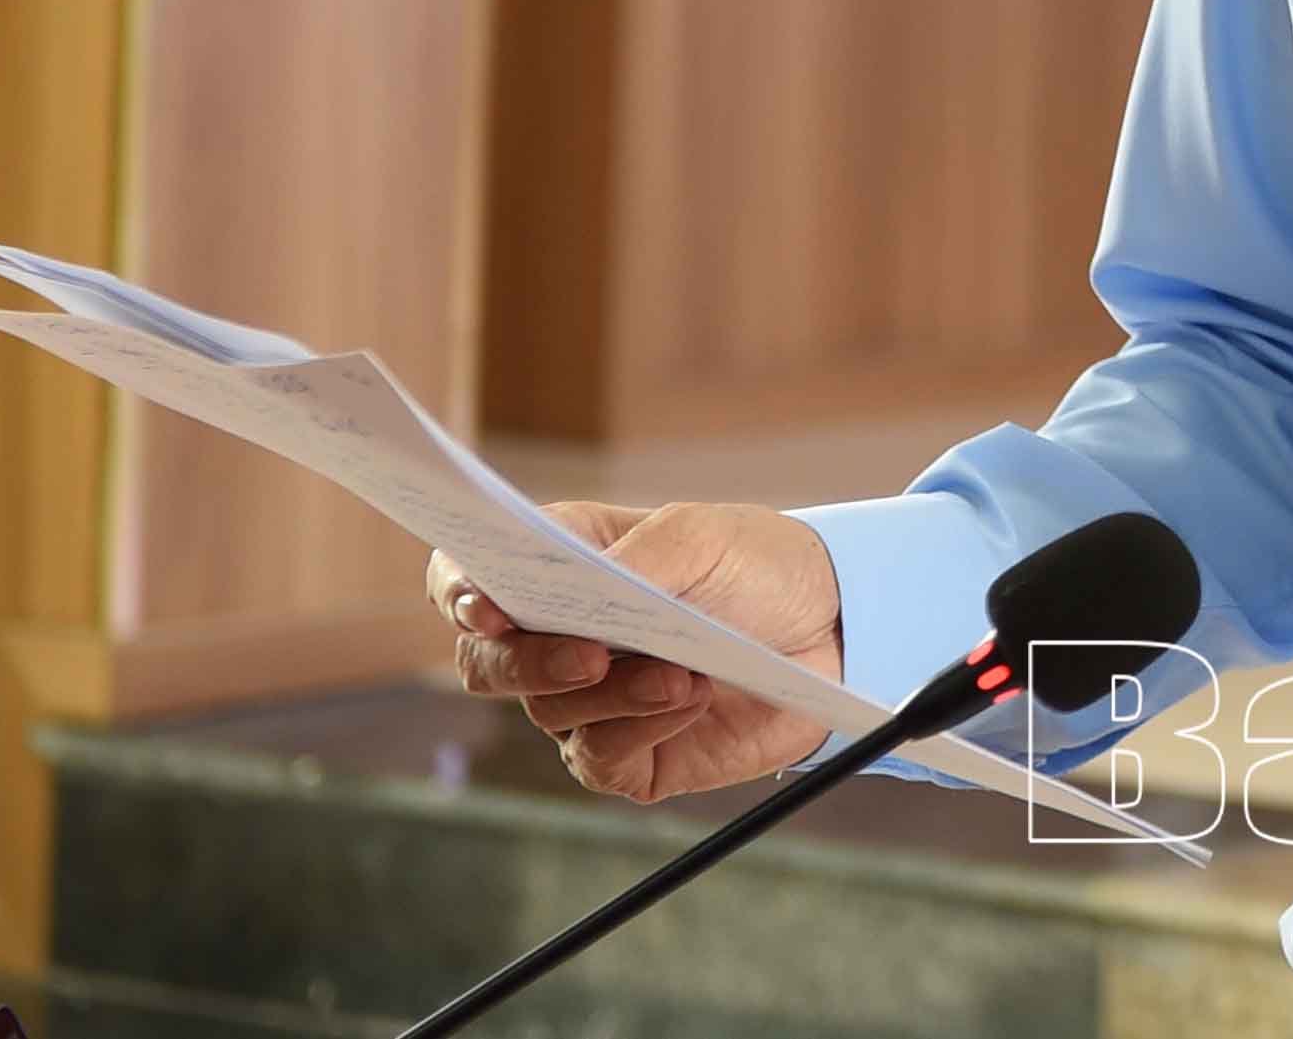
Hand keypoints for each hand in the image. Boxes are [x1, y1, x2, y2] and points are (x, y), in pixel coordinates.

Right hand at [428, 498, 844, 804]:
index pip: (463, 580)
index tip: (485, 606)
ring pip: (548, 713)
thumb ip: (638, 556)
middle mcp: (556, 637)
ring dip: (615, 693)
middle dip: (527, 663)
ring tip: (683, 672)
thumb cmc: (756, 564)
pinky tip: (690, 699)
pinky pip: (599, 757)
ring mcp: (587, 701)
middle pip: (486, 665)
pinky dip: (642, 729)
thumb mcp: (704, 535)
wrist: (834, 626)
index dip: (458, 593)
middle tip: (590, 655)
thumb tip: (587, 587)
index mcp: (557, 565)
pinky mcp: (627, 755)